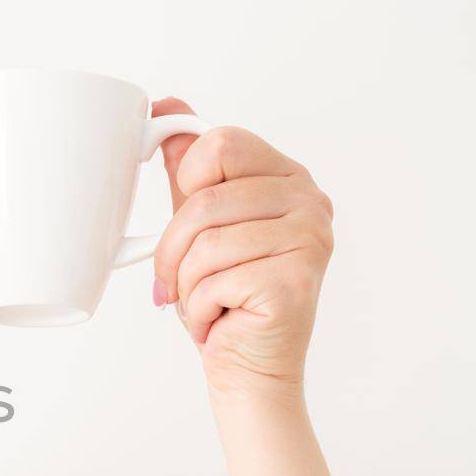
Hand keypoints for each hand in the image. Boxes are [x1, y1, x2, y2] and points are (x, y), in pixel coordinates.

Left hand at [150, 99, 333, 401]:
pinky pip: (214, 281)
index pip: (220, 144)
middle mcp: (309, 201)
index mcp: (287, 178)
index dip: (187, 182)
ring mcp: (309, 239)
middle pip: (205, 199)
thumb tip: (166, 107)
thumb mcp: (201, 224)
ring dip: (187, 285)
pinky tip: (222, 318)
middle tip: (181, 279)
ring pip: (205, 244)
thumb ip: (189, 169)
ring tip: (206, 301)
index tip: (187, 218)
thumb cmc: (227, 298)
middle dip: (174, 249)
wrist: (249, 368)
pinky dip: (200, 309)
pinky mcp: (295, 280)